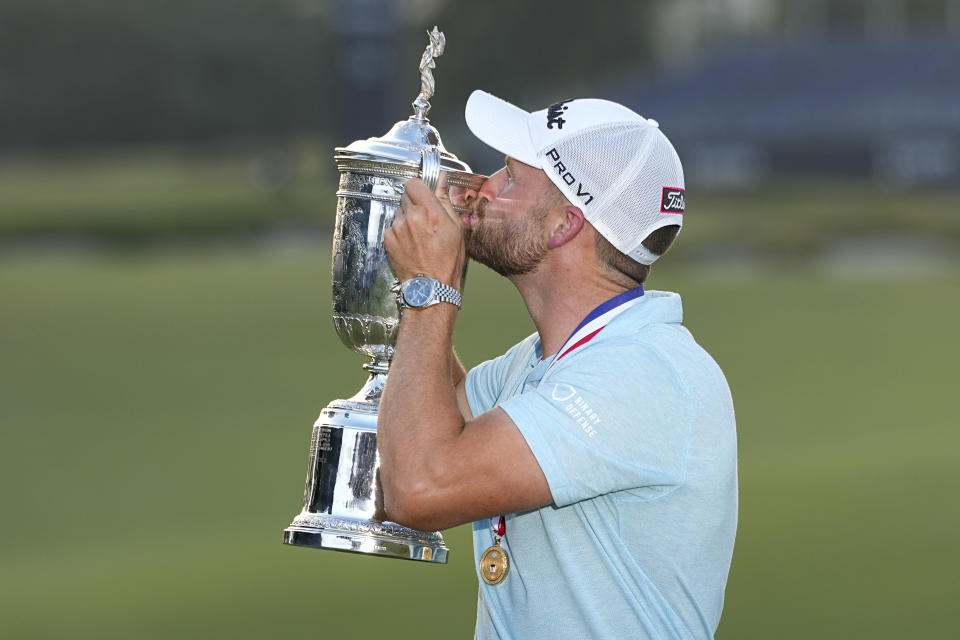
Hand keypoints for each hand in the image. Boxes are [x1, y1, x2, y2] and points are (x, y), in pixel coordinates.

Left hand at [384, 173, 466, 287]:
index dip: (419, 188)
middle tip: (425, 219)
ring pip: (399, 212)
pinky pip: (393, 226)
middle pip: (406, 196)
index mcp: (430, 211)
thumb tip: (442, 180)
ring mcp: (397, 228)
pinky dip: (400, 232)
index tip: (423, 194)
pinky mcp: (388, 238)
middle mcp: (411, 217)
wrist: (431, 286)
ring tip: (419, 236)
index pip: (414, 183)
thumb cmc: (447, 260)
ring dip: (407, 218)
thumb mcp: (456, 228)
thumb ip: (445, 201)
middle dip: (415, 204)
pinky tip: (411, 244)